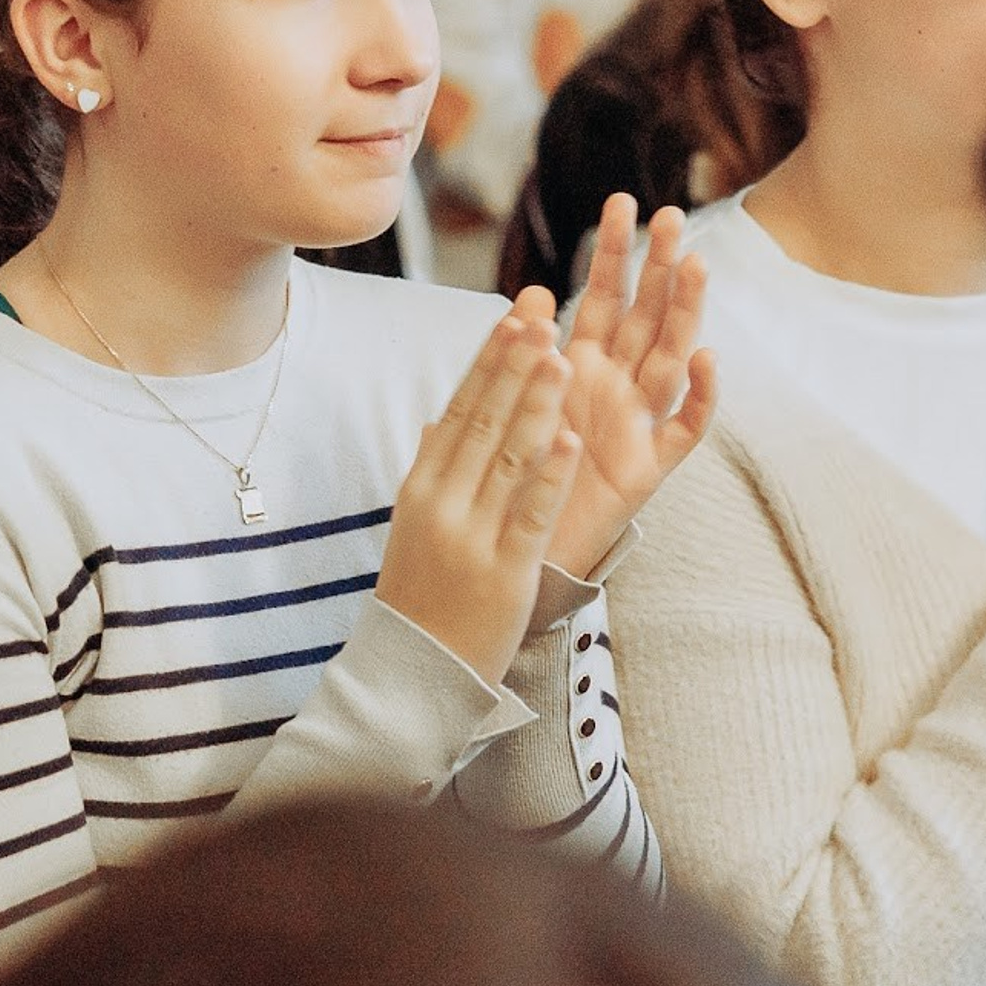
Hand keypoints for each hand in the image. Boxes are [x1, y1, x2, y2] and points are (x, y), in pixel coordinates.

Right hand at [377, 313, 583, 687]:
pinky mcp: (504, 570)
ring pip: (509, 458)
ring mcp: (472, 536)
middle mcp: (444, 502)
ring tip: (564, 357)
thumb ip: (434, 469)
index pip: (461, 408)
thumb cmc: (422, 594)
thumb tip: (442, 418)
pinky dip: (550, 475)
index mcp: (424, 486)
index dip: (490, 360)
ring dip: (537, 404)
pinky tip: (571, 439)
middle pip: (484, 420)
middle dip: (515, 364)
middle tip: (542, 314)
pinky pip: (530, 514)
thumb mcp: (416, 523)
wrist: (414, 671)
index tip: (514, 316)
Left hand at [538, 194, 716, 578]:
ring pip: (669, 357)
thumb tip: (528, 292)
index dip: (612, 252)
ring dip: (685, 313)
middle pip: (646, 316)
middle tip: (673, 216)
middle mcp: (615, 386)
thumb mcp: (515, 403)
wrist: (517, 549)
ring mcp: (637, 423)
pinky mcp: (648, 467)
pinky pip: (683, 429)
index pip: (602, 296)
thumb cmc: (516, 473)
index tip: (620, 201)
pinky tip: (706, 361)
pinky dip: (699, 397)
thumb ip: (524, 351)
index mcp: (580, 366)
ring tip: (696, 266)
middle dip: (659, 266)